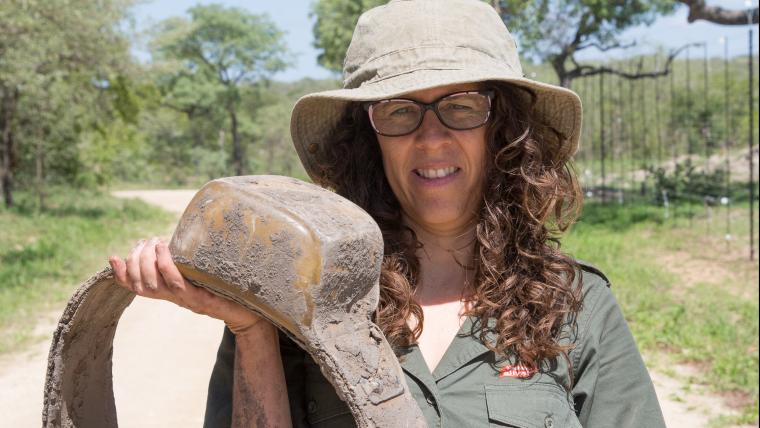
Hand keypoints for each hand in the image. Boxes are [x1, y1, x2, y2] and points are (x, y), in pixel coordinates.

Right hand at [109, 238, 265, 335]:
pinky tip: (165, 248)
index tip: (113, 258)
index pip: (136, 287)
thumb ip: (187, 260)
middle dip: (135, 261)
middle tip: (144, 242)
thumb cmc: (227, 288)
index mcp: (171, 292)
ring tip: (154, 242)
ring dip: (148, 261)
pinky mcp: (200, 299)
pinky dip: (167, 265)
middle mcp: (175, 298)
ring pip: (154, 284)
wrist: (251, 312)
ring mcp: (186, 299)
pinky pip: (176, 284)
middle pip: (140, 284)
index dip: (122, 275)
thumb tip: (174, 236)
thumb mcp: (202, 271)